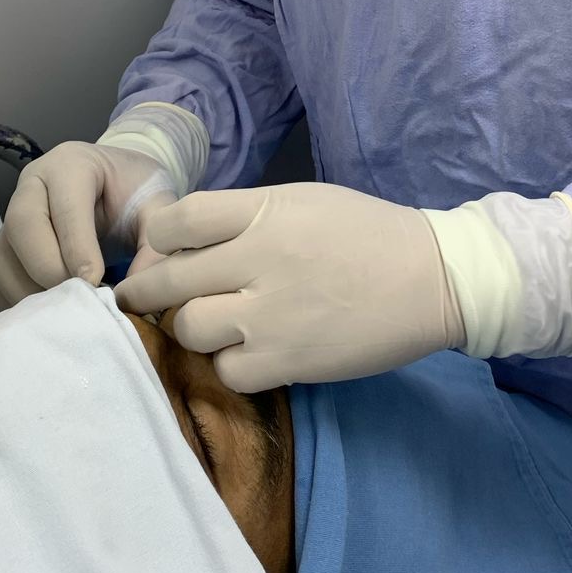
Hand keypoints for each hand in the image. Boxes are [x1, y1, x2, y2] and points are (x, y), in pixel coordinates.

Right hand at [0, 142, 176, 307]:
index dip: (76, 245)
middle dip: (48, 267)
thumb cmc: (135, 193)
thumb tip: (136, 292)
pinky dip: (22, 300)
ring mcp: (12, 216)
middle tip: (81, 295)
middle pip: (22, 225)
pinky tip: (54, 312)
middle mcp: (32, 185)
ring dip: (33, 290)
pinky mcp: (5, 247)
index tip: (94, 280)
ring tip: (70, 308)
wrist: (118, 189)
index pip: (65, 205)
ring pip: (4, 256)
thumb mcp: (157, 207)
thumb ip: (155, 244)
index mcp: (70, 164)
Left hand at [113, 182, 465, 391]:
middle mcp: (259, 259)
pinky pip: (226, 371)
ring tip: (210, 324)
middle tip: (139, 298)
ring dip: (193, 327)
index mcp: (265, 211)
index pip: (177, 219)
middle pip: (168, 278)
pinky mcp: (286, 361)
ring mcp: (270, 315)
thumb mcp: (304, 201)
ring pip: (189, 328)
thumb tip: (186, 240)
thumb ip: (245, 216)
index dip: (155, 238)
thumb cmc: (368, 233)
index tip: (156, 250)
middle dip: (146, 290)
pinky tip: (249, 352)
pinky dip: (231, 364)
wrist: (432, 280)